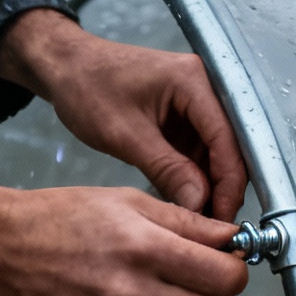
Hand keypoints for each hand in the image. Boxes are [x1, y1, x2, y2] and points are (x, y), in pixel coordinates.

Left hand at [0, 9, 247, 220]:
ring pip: (216, 153)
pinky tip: (189, 203)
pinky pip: (198, 152)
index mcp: (194, 82)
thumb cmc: (88, 89)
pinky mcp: (184, 117)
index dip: (229, 184)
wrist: (65, 67)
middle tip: (214, 229)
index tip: (223, 221)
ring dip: (210, 186)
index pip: (226, 139)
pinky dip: (195, 177)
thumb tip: (199, 206)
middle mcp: (204, 88)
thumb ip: (167, 170)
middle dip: (223, 188)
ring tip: (201, 222)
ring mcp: (196, 102)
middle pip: (229, 146)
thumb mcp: (126, 135)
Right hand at [0, 181, 249, 295]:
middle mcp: (130, 291)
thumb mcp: (128, 202)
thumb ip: (188, 223)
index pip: (224, 277)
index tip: (226, 259)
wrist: (1, 249)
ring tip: (164, 287)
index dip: (234, 268)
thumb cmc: (63, 217)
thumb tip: (233, 238)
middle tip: (199, 276)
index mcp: (143, 247)